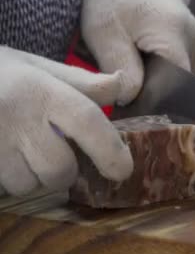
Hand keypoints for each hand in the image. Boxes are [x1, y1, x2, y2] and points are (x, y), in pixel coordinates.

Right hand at [0, 46, 133, 196]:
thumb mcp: (34, 66)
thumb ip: (79, 82)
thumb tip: (121, 85)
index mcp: (39, 89)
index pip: (87, 121)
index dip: (110, 150)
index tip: (123, 170)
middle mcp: (16, 116)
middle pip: (60, 168)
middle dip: (63, 170)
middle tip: (51, 152)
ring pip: (28, 185)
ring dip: (30, 177)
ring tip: (16, 150)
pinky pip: (2, 187)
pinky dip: (6, 179)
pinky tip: (0, 156)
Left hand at [81, 0, 194, 104]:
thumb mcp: (104, 33)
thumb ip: (121, 70)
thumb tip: (132, 101)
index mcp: (175, 34)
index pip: (176, 86)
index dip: (153, 100)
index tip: (129, 104)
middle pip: (178, 82)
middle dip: (152, 88)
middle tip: (122, 83)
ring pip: (178, 74)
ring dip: (155, 76)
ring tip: (130, 63)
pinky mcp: (192, 37)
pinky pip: (179, 62)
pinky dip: (160, 66)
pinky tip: (140, 56)